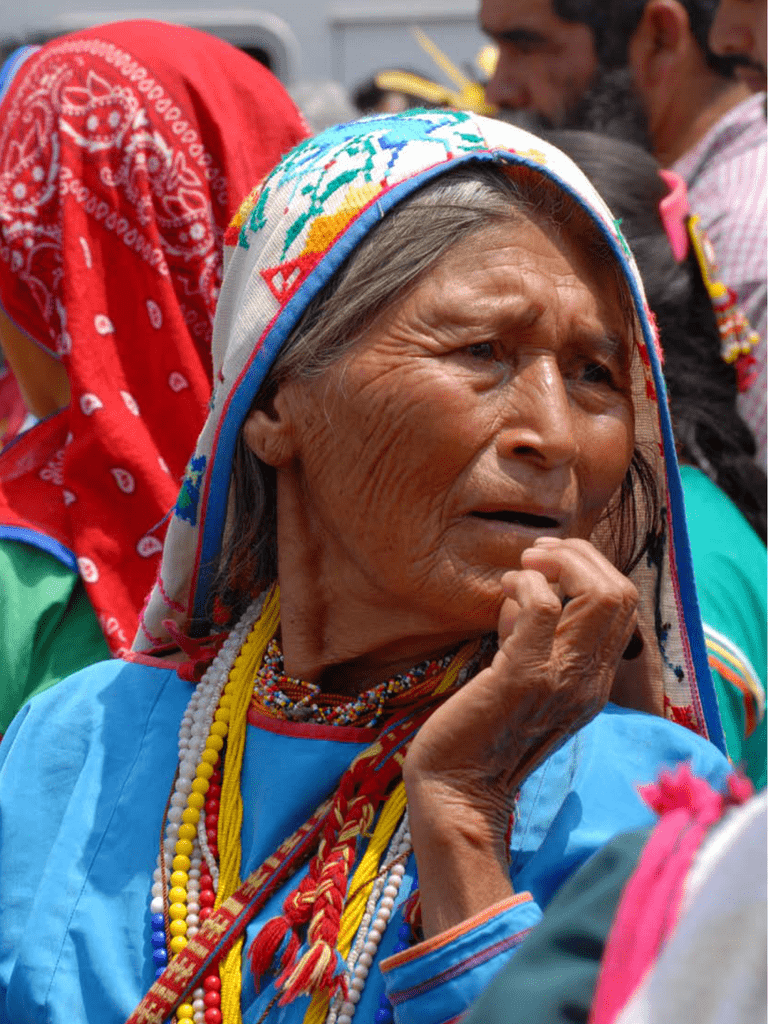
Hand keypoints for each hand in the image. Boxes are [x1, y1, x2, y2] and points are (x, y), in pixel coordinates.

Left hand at [403, 537, 638, 935]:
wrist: (457, 791)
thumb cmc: (479, 731)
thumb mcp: (523, 680)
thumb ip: (535, 639)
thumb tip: (528, 592)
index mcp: (593, 682)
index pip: (624, 607)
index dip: (591, 569)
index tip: (548, 564)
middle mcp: (590, 680)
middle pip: (621, 592)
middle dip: (579, 556)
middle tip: (537, 556)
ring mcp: (563, 679)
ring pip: (599, 594)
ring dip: (557, 564)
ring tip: (522, 570)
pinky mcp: (524, 677)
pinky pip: (544, 607)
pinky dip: (524, 585)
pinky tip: (502, 593)